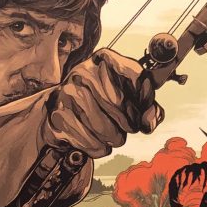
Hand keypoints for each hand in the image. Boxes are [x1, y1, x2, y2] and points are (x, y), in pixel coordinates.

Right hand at [42, 49, 163, 157]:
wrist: (64, 108)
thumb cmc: (101, 101)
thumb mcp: (128, 96)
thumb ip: (147, 107)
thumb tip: (148, 123)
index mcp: (105, 59)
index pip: (137, 75)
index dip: (146, 98)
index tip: (144, 110)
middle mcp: (84, 71)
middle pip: (119, 103)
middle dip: (130, 122)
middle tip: (129, 128)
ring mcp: (68, 92)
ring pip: (103, 125)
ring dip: (114, 138)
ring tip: (114, 138)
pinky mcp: (58, 114)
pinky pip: (87, 139)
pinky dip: (98, 147)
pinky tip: (100, 144)